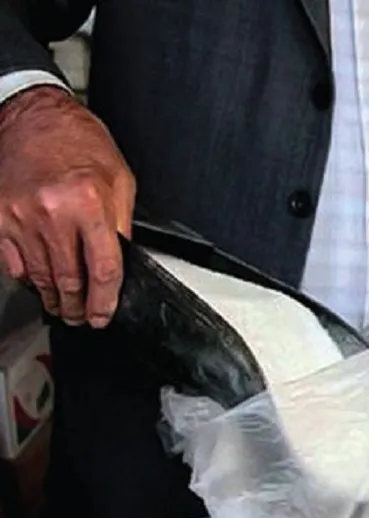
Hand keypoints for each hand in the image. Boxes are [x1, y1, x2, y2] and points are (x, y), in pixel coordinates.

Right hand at [0, 87, 134, 326]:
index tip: (103, 315)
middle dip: (77, 307)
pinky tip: (39, 281)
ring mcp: (20, 216)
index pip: (102, 269)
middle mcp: (53, 212)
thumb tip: (118, 263)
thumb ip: (120, 225)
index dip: (104, 301)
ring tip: (63, 306)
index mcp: (90, 202)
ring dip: (53, 298)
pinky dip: (28, 277)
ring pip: (39, 276)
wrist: (33, 115)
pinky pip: (13, 262)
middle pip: (69, 280)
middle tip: (82, 317)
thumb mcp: (119, 181)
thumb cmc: (79, 141)